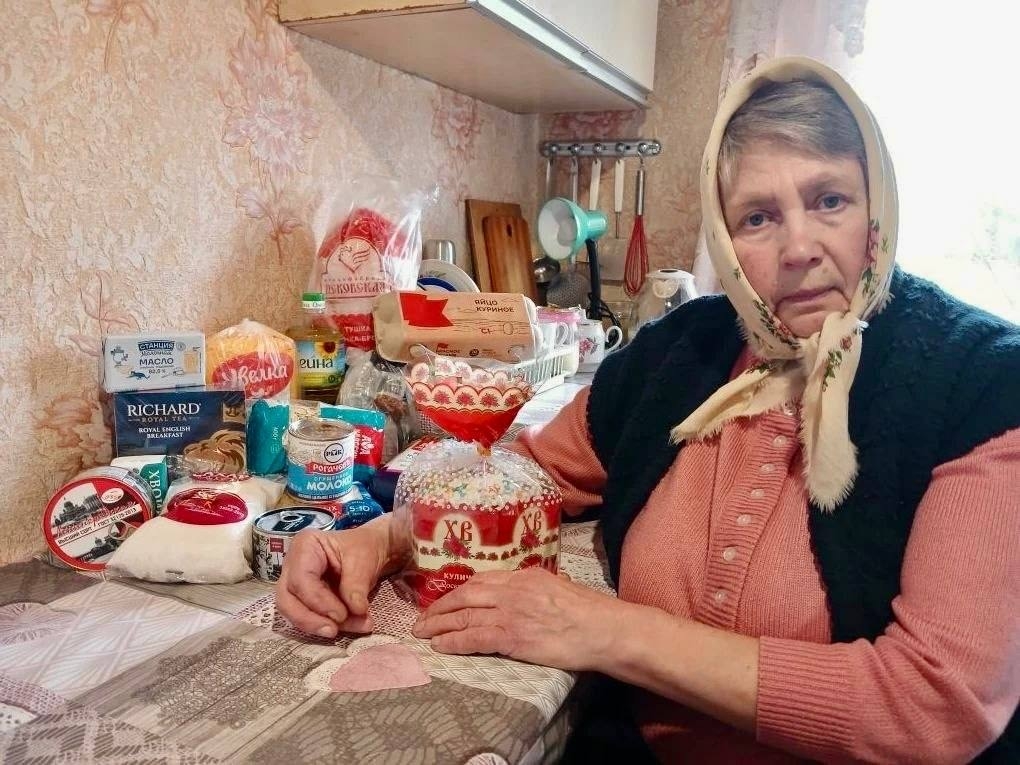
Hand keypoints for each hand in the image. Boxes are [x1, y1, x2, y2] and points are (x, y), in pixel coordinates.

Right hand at [276, 520, 389, 638]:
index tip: (342, 615)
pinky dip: (327, 625)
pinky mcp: (302, 599)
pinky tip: (350, 626)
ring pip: (292, 613)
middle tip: (333, 631)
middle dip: (309, 620)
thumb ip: (356, 585)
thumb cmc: (363, 548)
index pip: (300, 580)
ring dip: (319, 625)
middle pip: (286, 600)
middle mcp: (292, 565)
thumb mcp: (364, 560)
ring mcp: (294, 583)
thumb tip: (356, 610)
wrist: (370, 551)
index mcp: (305, 546)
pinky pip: (306, 617)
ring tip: (348, 628)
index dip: (318, 601)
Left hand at [411, 567, 628, 671]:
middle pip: (465, 595)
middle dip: (440, 607)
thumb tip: (528, 592)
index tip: (444, 601)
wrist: (603, 629)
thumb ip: (537, 588)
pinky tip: (439, 646)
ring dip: (439, 625)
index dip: (458, 592)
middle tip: (422, 619)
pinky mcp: (512, 636)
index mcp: (524, 576)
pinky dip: (453, 641)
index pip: (481, 581)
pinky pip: (473, 637)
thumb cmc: (589, 612)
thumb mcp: (559, 587)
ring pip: (464, 616)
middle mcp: (512, 590)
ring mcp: (510, 613)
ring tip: (422, 633)